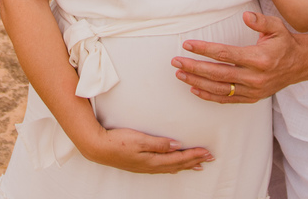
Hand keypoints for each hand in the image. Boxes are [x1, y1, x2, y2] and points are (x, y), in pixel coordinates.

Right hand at [81, 126, 213, 173]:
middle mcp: (152, 166)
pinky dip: (174, 166)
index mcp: (153, 160)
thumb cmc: (117, 141)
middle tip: (210, 158)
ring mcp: (146, 167)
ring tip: (198, 164)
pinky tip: (174, 166)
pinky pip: (163, 167)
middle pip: (178, 164)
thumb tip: (176, 145)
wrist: (98, 148)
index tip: (207, 151)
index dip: (194, 155)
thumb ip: (158, 143)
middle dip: (195, 160)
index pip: (179, 158)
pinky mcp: (141, 165)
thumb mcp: (138, 139)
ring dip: (186, 165)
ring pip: (171, 167)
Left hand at [171, 11, 307, 102]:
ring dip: (197, 82)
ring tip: (180, 74)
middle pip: (218, 73)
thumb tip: (245, 16)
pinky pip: (226, 99)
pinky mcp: (252, 98)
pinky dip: (209, 95)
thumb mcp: (276, 27)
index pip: (225, 54)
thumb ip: (261, 22)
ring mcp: (253, 90)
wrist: (300, 65)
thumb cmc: (284, 42)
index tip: (188, 44)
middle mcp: (255, 77)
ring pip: (219, 89)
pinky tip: (194, 88)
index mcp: (259, 58)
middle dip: (194, 67)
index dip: (205, 50)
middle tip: (176, 61)